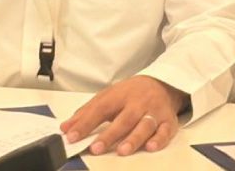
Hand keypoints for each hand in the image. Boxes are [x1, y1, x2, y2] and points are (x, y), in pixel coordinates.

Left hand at [61, 74, 187, 155]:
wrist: (163, 84)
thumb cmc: (132, 93)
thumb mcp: (109, 96)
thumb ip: (88, 112)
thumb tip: (66, 128)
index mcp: (121, 94)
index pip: (101, 108)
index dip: (86, 122)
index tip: (71, 136)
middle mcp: (139, 102)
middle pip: (124, 118)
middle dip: (110, 134)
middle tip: (96, 148)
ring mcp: (155, 111)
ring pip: (145, 124)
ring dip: (134, 138)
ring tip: (122, 151)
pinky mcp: (168, 121)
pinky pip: (166, 130)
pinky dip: (160, 139)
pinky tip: (151, 147)